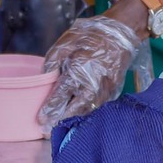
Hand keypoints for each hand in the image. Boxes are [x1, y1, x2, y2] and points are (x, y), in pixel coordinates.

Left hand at [38, 10, 145, 127]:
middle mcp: (93, 84)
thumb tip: (44, 77)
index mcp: (79, 71)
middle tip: (48, 130)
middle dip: (61, 119)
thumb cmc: (90, 35)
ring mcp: (106, 88)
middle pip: (75, 109)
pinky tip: (77, 114)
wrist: (120, 32)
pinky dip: (87, 112)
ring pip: (88, 110)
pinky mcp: (113, 90)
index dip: (50, 108)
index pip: (61, 95)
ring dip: (74, 118)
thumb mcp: (66, 42)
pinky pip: (98, 105)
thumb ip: (53, 61)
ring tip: (60, 124)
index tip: (41, 118)